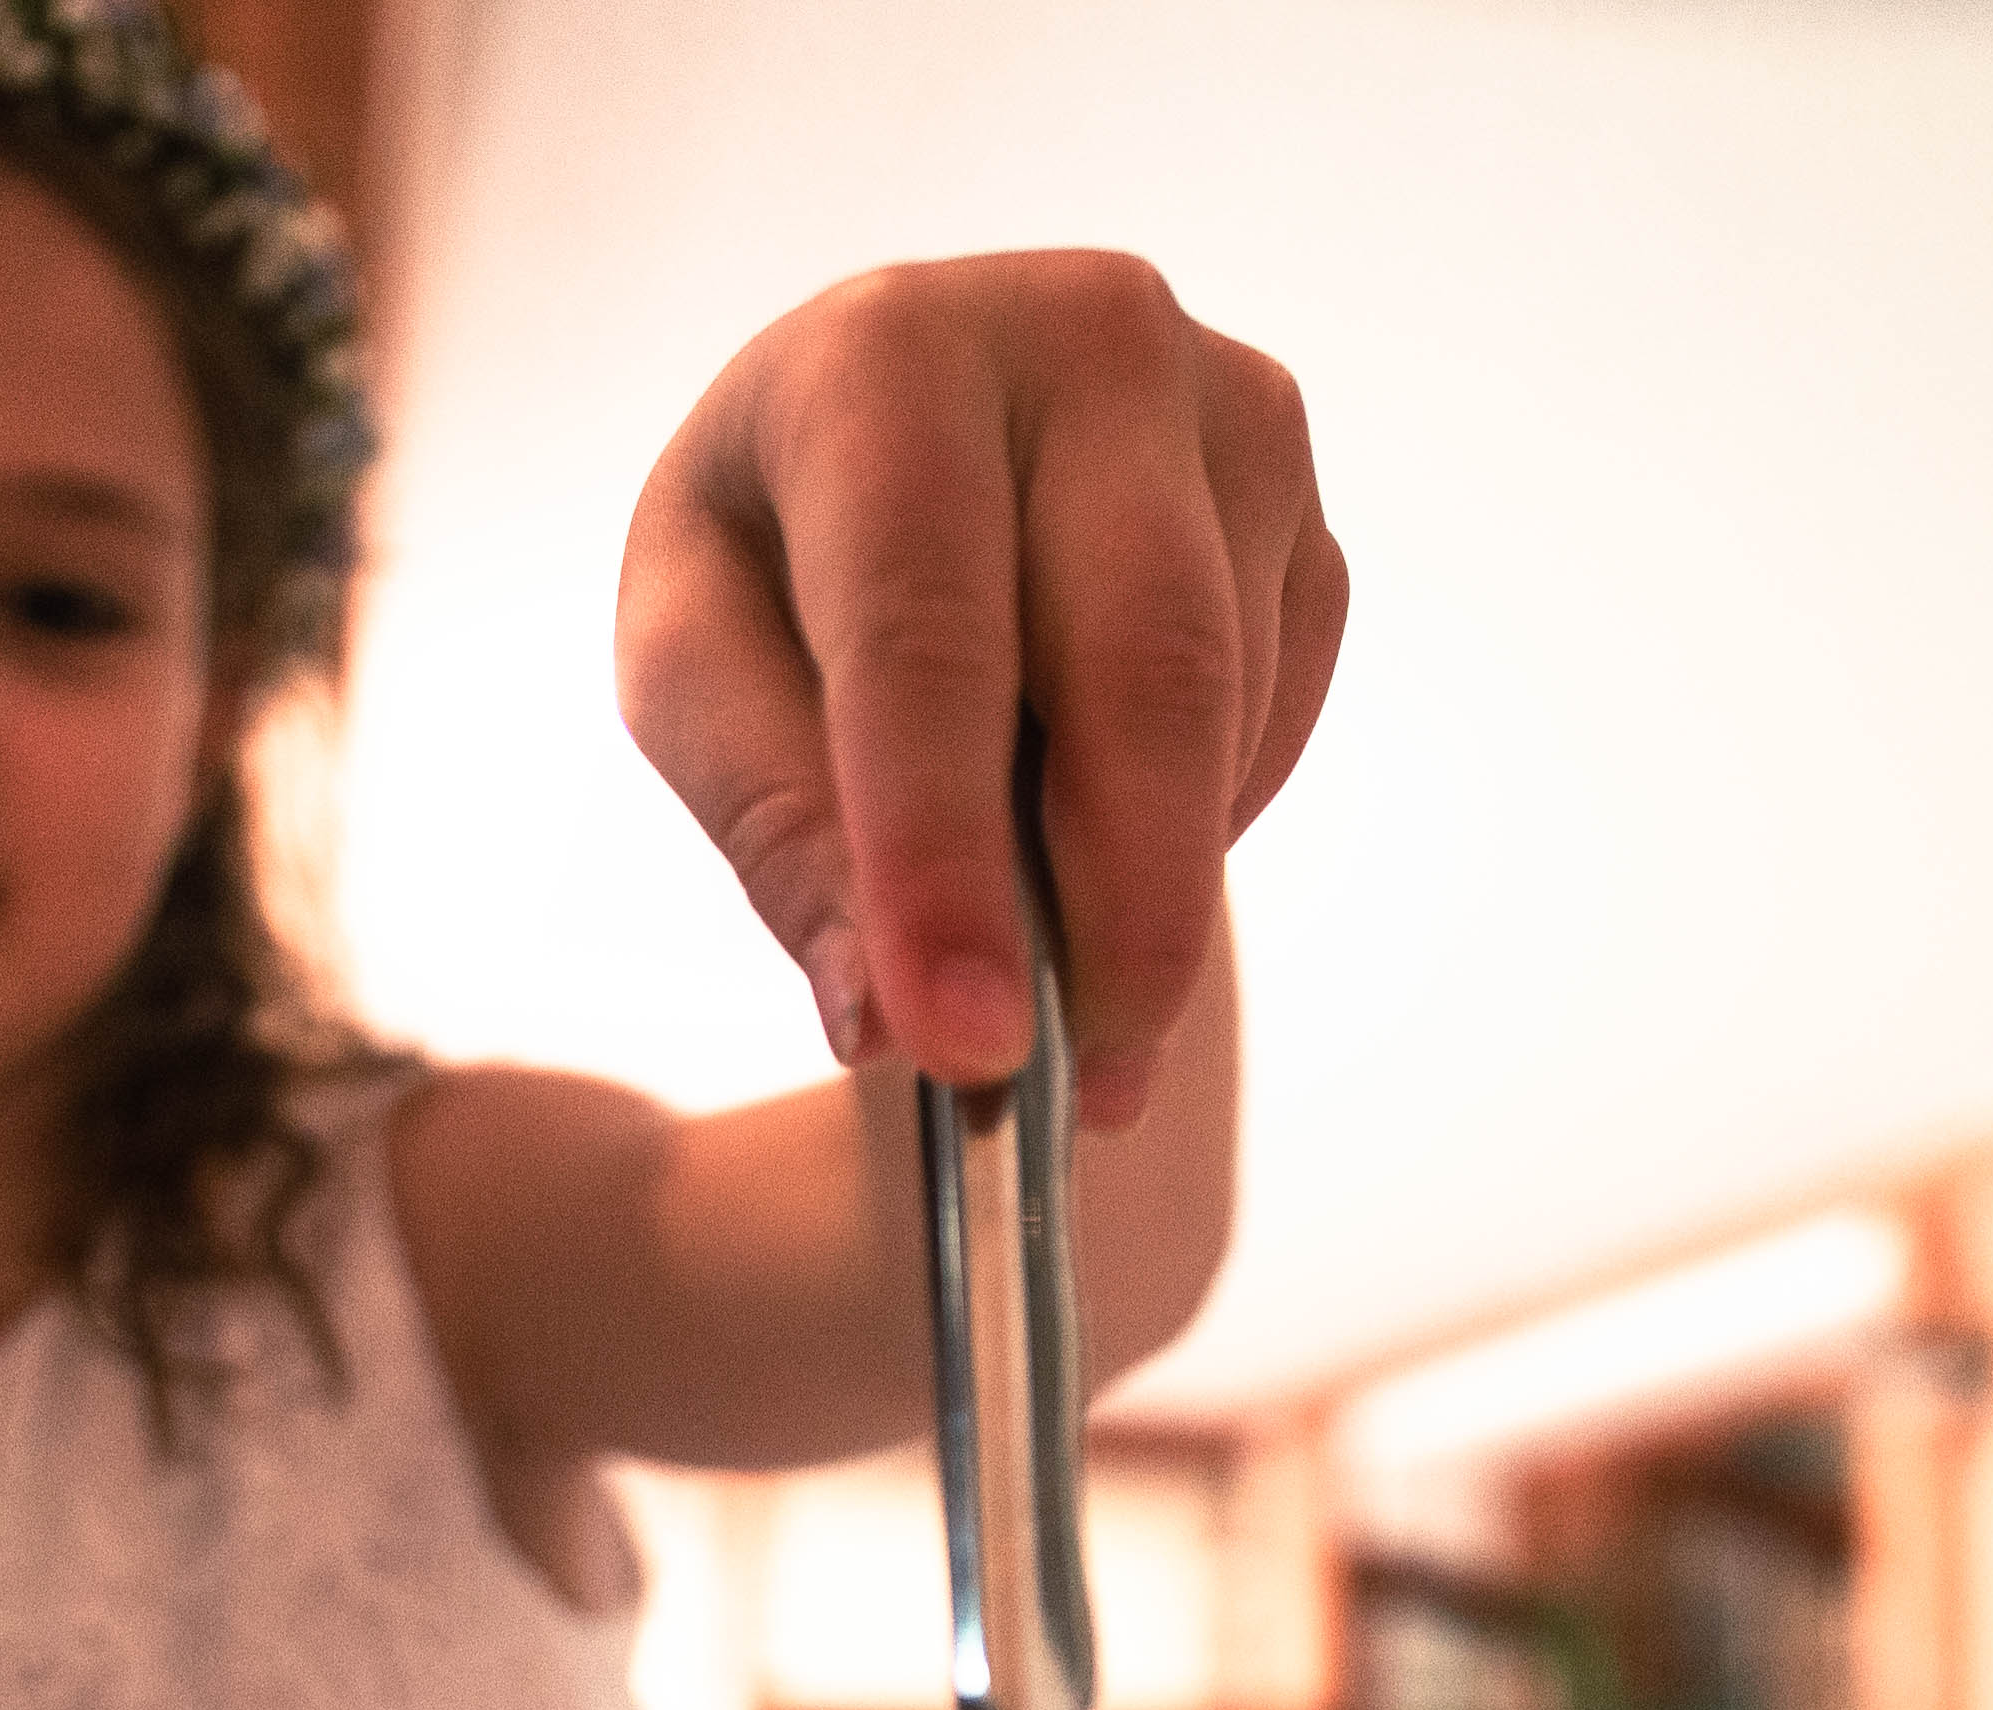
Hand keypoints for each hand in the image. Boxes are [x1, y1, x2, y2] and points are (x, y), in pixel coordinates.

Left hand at [619, 253, 1346, 1130]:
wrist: (899, 445)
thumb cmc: (773, 565)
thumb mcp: (696, 680)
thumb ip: (784, 835)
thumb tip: (894, 1021)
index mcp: (884, 357)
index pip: (925, 631)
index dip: (944, 853)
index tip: (961, 1041)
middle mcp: (1081, 338)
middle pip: (1143, 666)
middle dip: (1116, 913)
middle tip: (1073, 1087)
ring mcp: (1223, 405)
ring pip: (1224, 706)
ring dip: (1152, 888)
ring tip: (1061, 997)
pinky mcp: (1296, 493)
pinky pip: (1276, 710)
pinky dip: (1197, 819)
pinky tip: (1102, 833)